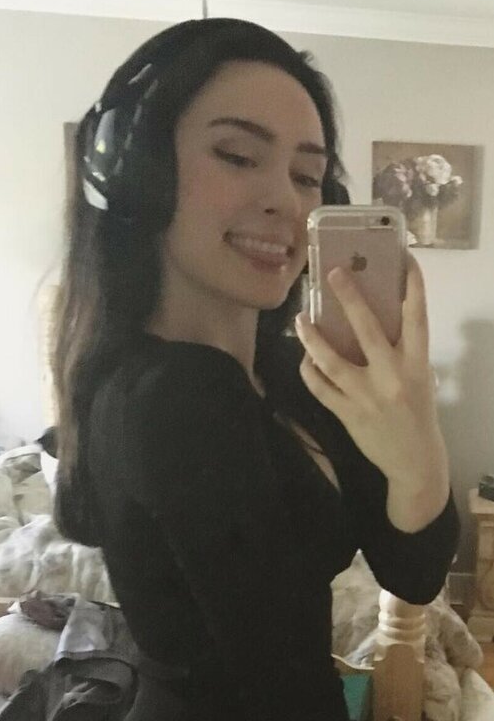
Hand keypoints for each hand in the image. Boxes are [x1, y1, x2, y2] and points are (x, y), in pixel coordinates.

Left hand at [295, 254, 447, 486]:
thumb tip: (369, 319)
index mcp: (416, 364)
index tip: (405, 259)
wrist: (414, 461)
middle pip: (367, 330)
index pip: (417, 317)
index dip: (413, 287)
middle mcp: (392, 376)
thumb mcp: (419, 377)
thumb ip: (400, 351)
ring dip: (312, 338)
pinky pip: (320, 388)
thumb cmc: (417, 412)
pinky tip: (304, 359)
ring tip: (301, 319)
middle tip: (333, 274)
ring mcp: (367, 396)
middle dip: (349, 298)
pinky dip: (309, 371)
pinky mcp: (348, 414)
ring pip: (332, 361)